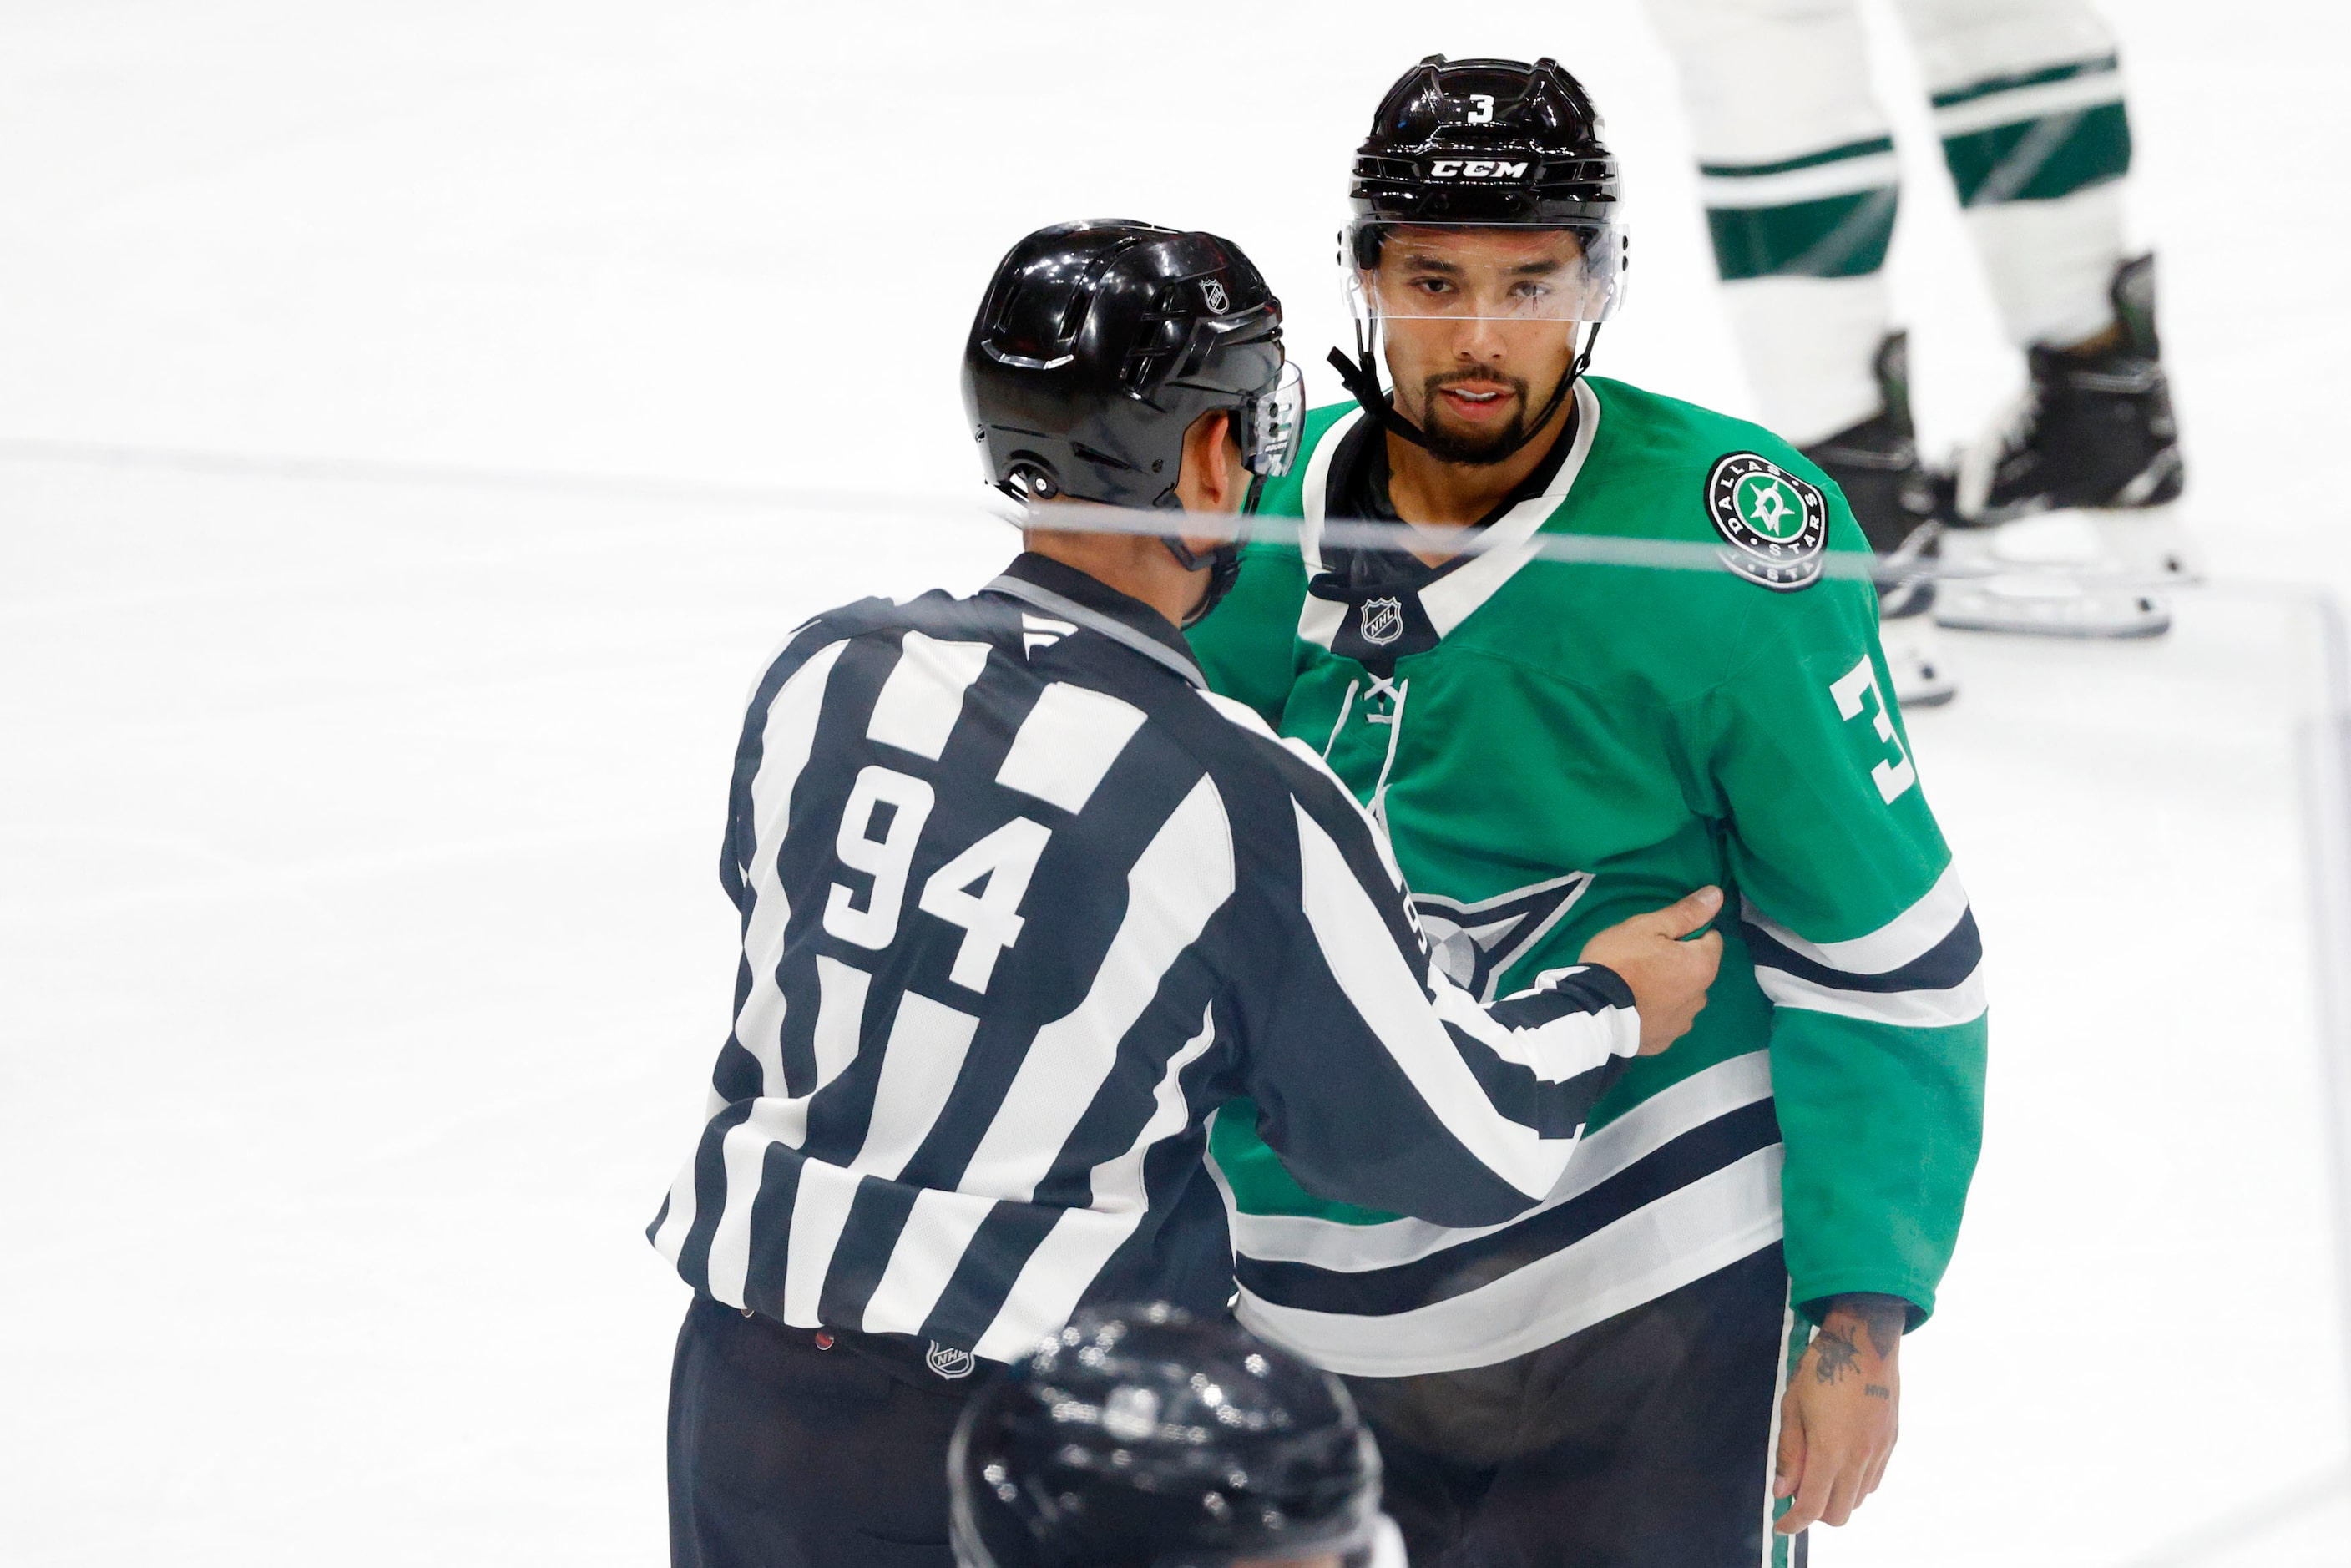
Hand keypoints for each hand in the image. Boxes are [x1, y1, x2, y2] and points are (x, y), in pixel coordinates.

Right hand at [1576, 887, 1722, 1053]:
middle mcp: (1701, 998)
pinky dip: (1656, 1012)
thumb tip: (1717, 895)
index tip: (1660, 936)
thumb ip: (1686, 913)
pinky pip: (1666, 1019)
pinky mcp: (1663, 1041)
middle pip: (1696, 970)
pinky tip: (1633, 1007)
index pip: (1711, 940)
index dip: (1687, 933)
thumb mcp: (1648, 927)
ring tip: (1636, 986)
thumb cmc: (1621, 961)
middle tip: (1643, 959)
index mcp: (1702, 966)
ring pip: (1683, 997)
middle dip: (1679, 963)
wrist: (1591, 1013)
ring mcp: (1682, 1024)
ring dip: (1669, 989)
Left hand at [1775, 1297, 1903, 1534]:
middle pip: (1839, 1513)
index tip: (1781, 1524)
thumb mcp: (1793, 1406)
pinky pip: (1873, 1481)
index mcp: (1831, 1450)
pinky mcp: (1891, 1443)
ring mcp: (1879, 1452)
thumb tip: (1783, 1491)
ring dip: (1836, 1497)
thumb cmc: (1822, 1368)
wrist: (1866, 1341)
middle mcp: (1860, 1458)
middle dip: (1815, 1512)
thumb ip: (1790, 1452)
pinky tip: (1841, 1461)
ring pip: (1858, 1499)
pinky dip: (1854, 1484)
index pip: (1812, 1506)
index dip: (1793, 1522)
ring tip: (1818, 1469)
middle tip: (1798, 1490)